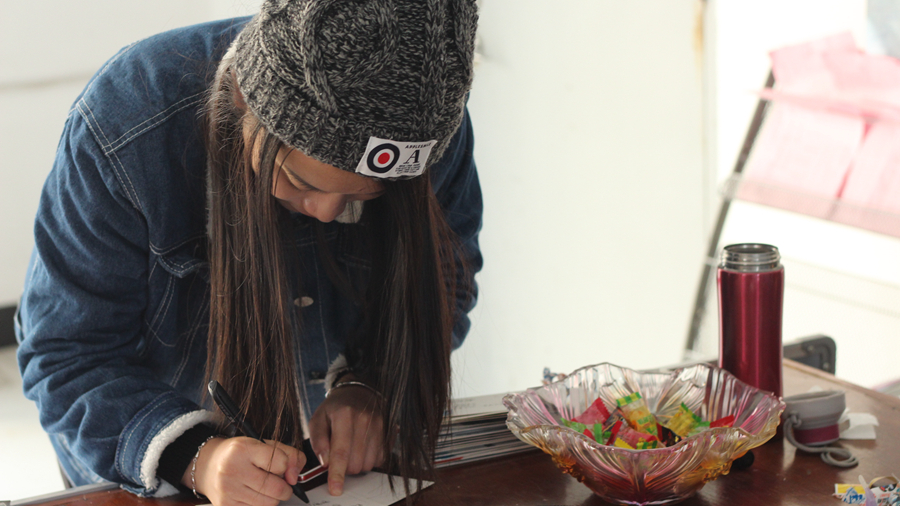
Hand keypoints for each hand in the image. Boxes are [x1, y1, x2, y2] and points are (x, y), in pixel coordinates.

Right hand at [184, 436, 303, 505]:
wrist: (208, 465)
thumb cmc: (239, 454)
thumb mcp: (264, 444)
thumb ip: (289, 455)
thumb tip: (294, 477)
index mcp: (243, 449)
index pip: (281, 463)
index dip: (286, 466)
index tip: (281, 466)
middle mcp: (232, 469)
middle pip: (277, 488)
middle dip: (285, 488)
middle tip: (280, 482)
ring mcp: (228, 490)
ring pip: (269, 503)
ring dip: (273, 497)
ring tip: (265, 487)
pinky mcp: (226, 505)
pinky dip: (260, 504)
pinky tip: (253, 494)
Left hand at [309, 381, 384, 495]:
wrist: (359, 392)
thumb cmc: (335, 408)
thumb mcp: (318, 419)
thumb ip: (318, 440)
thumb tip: (326, 462)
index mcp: (344, 414)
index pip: (341, 451)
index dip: (337, 473)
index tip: (336, 488)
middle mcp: (365, 419)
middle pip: (355, 462)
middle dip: (345, 467)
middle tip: (339, 455)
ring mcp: (380, 425)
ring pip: (369, 464)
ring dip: (358, 463)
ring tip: (351, 449)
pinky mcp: (389, 432)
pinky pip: (380, 459)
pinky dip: (370, 459)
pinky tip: (363, 447)